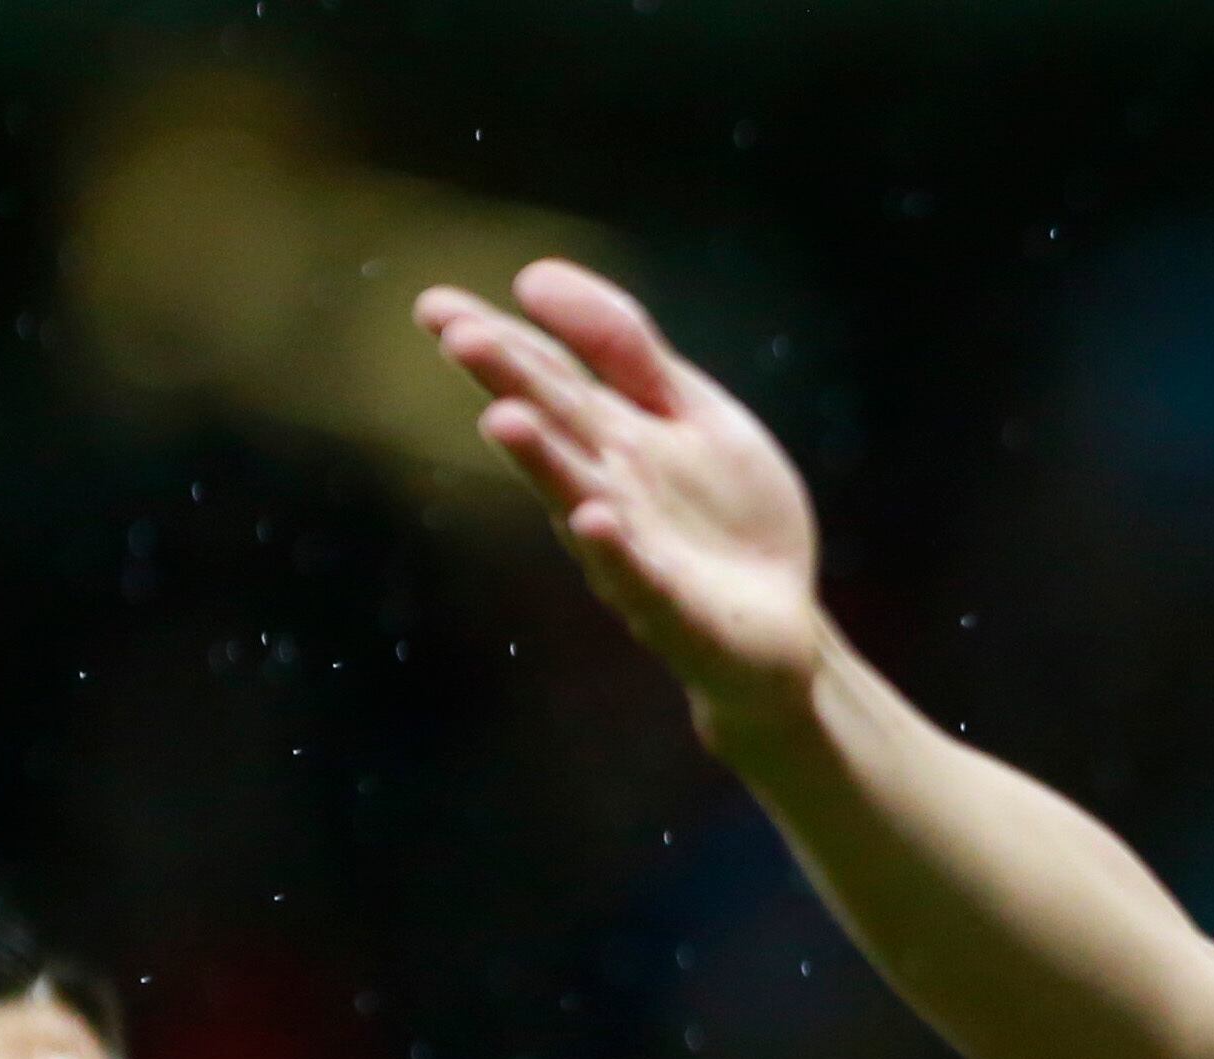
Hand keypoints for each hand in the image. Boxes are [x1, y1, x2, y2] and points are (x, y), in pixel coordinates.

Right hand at [415, 258, 831, 743]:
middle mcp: (606, 489)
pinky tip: (593, 517)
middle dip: (509, 382)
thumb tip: (531, 275)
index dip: (496, 340)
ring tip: (504, 420)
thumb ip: (625, 350)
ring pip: (580, 500)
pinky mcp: (674, 609)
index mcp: (611, 436)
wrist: (779, 627)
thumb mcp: (690, 412)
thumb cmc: (725, 517)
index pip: (546, 377)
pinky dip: (616, 549)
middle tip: (458, 337)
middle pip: (555, 427)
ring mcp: (634, 551)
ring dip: (543, 462)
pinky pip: (641, 577)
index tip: (434, 306)